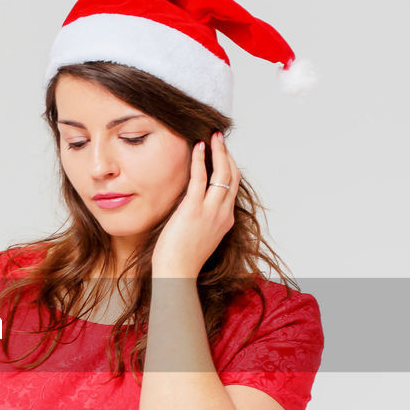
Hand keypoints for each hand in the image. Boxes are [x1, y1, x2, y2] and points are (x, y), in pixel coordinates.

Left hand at [152, 131, 240, 278]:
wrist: (176, 273)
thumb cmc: (182, 258)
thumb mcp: (200, 235)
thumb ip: (203, 218)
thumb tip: (194, 203)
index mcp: (225, 221)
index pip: (233, 187)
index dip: (229, 167)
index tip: (222, 154)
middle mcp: (223, 214)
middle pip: (233, 176)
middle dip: (228, 154)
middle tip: (220, 138)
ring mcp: (210, 211)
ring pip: (223, 173)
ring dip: (219, 151)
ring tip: (213, 136)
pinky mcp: (194, 209)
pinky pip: (201, 177)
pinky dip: (201, 159)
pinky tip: (198, 147)